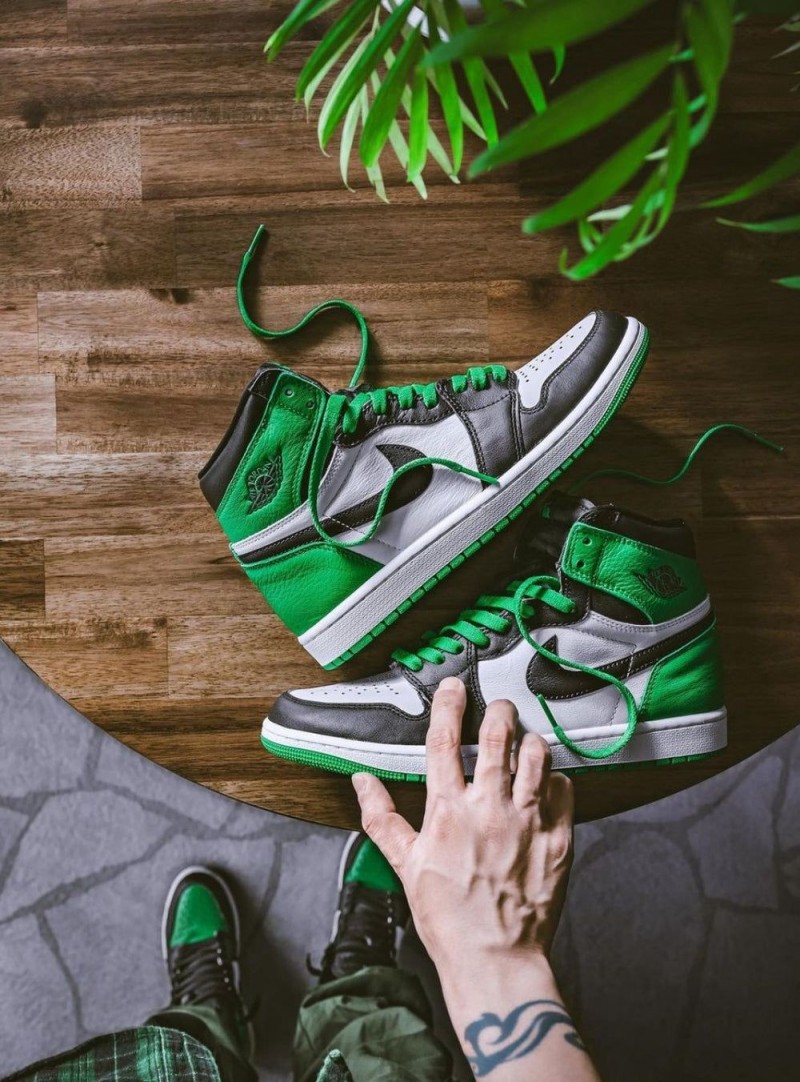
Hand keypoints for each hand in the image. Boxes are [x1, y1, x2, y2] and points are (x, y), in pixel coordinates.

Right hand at [352, 676, 573, 973]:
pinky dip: (555, 778)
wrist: (495, 958)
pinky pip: (564, 789)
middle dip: (498, 711)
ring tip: (524, 743)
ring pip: (536, 754)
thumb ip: (382, 818)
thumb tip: (362, 781)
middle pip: (498, 735)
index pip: (444, 740)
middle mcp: (490, 807)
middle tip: (498, 710)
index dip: (448, 704)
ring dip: (529, 741)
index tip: (453, 687)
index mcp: (448, 810)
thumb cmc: (448, 917)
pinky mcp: (558, 837)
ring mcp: (528, 820)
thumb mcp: (405, 865)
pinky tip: (546, 784)